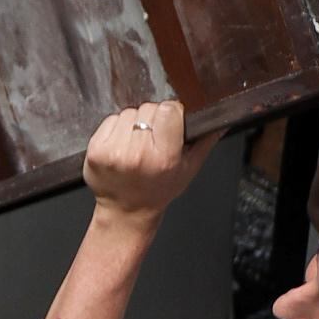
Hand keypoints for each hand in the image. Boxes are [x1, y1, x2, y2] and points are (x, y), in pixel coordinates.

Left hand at [83, 98, 216, 221]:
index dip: (172, 113)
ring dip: (134, 123)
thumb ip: (205, 141)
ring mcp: (114, 152)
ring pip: (129, 112)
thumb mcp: (189, 169)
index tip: (171, 123)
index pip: (169, 110)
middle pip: (149, 108)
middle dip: (153, 119)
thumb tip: (222, 119)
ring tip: (137, 144)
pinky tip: (122, 146)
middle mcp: (138, 154)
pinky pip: (110, 120)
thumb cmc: (159, 190)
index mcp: (164, 157)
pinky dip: (116, 128)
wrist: (126, 210)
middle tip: (153, 139)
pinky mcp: (96, 150)